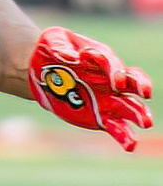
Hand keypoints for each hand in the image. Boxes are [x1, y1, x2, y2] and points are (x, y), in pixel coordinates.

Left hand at [29, 27, 152, 150]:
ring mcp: (107, 99)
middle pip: (132, 82)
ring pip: (129, 107)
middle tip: (145, 92)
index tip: (113, 77)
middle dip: (140, 86)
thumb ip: (61, 47)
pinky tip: (131, 146)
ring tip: (146, 122)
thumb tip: (70, 58)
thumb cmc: (51, 49)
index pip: (111, 63)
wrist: (40, 69)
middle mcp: (110, 80)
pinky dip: (124, 136)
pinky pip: (116, 127)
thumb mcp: (53, 40)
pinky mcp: (100, 117)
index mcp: (102, 58)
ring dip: (139, 114)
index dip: (112, 69)